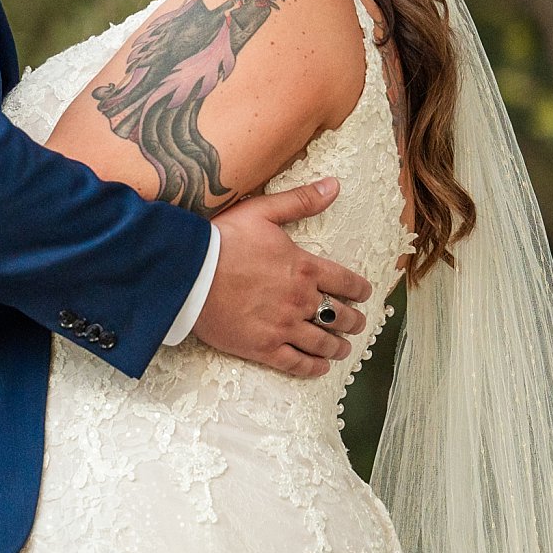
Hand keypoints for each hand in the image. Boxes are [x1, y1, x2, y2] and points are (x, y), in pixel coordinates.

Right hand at [192, 178, 373, 378]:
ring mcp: (283, 326)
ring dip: (339, 346)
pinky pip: (298, 364)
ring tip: (343, 348)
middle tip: (356, 324)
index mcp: (304, 267)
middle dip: (353, 320)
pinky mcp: (263, 347)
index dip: (360, 290)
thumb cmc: (222, 239)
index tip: (364, 294)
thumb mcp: (262, 211)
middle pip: (341, 315)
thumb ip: (300, 201)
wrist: (187, 272)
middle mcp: (300, 300)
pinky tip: (321, 366)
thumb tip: (334, 186)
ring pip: (324, 342)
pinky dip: (314, 367)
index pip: (346, 282)